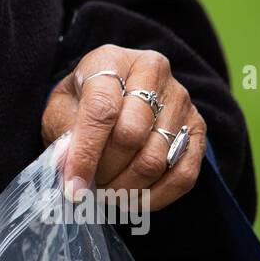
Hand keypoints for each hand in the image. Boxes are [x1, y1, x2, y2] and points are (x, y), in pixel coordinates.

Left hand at [42, 45, 205, 208]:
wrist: (117, 97)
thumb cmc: (82, 104)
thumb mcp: (62, 110)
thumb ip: (64, 135)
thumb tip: (68, 169)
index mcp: (112, 60)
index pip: (101, 110)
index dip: (86, 153)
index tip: (73, 186)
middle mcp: (152, 71)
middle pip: (131, 135)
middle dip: (106, 171)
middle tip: (91, 186)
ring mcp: (180, 99)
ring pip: (155, 159)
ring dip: (126, 188)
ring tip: (107, 193)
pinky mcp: (198, 127)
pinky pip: (183, 175)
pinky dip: (155, 197)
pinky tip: (134, 200)